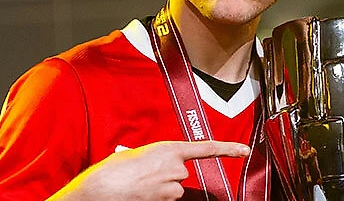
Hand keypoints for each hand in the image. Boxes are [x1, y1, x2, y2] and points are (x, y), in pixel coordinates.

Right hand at [48, 140, 249, 200]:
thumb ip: (149, 156)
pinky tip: (141, 194)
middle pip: (182, 173)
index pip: (206, 148)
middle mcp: (175, 167)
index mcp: (169, 148)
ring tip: (138, 186)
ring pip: (174, 189)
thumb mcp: (133, 154)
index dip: (228, 149)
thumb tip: (147, 161)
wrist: (99, 191)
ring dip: (160, 188)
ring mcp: (172, 187)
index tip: (244, 150)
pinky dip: (156, 197)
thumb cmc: (110, 172)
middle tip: (143, 175)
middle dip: (166, 175)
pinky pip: (167, 199)